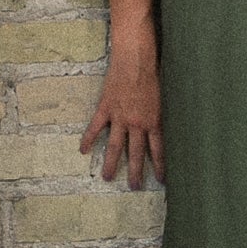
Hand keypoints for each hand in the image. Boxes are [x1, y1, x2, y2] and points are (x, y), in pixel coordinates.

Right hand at [82, 48, 163, 187]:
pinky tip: (82, 150)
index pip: (157, 150)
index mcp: (153, 121)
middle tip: (135, 187)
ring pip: (115, 146)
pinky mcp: (106, 108)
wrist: (135, 60)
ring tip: (107, 177)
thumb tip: (164, 129)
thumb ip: (160, 116)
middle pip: (136, 153)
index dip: (159, 166)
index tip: (160, 180)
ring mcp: (120, 117)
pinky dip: (88, 139)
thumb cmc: (152, 75)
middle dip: (136, 172)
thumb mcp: (163, 98)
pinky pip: (95, 127)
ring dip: (111, 163)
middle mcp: (136, 123)